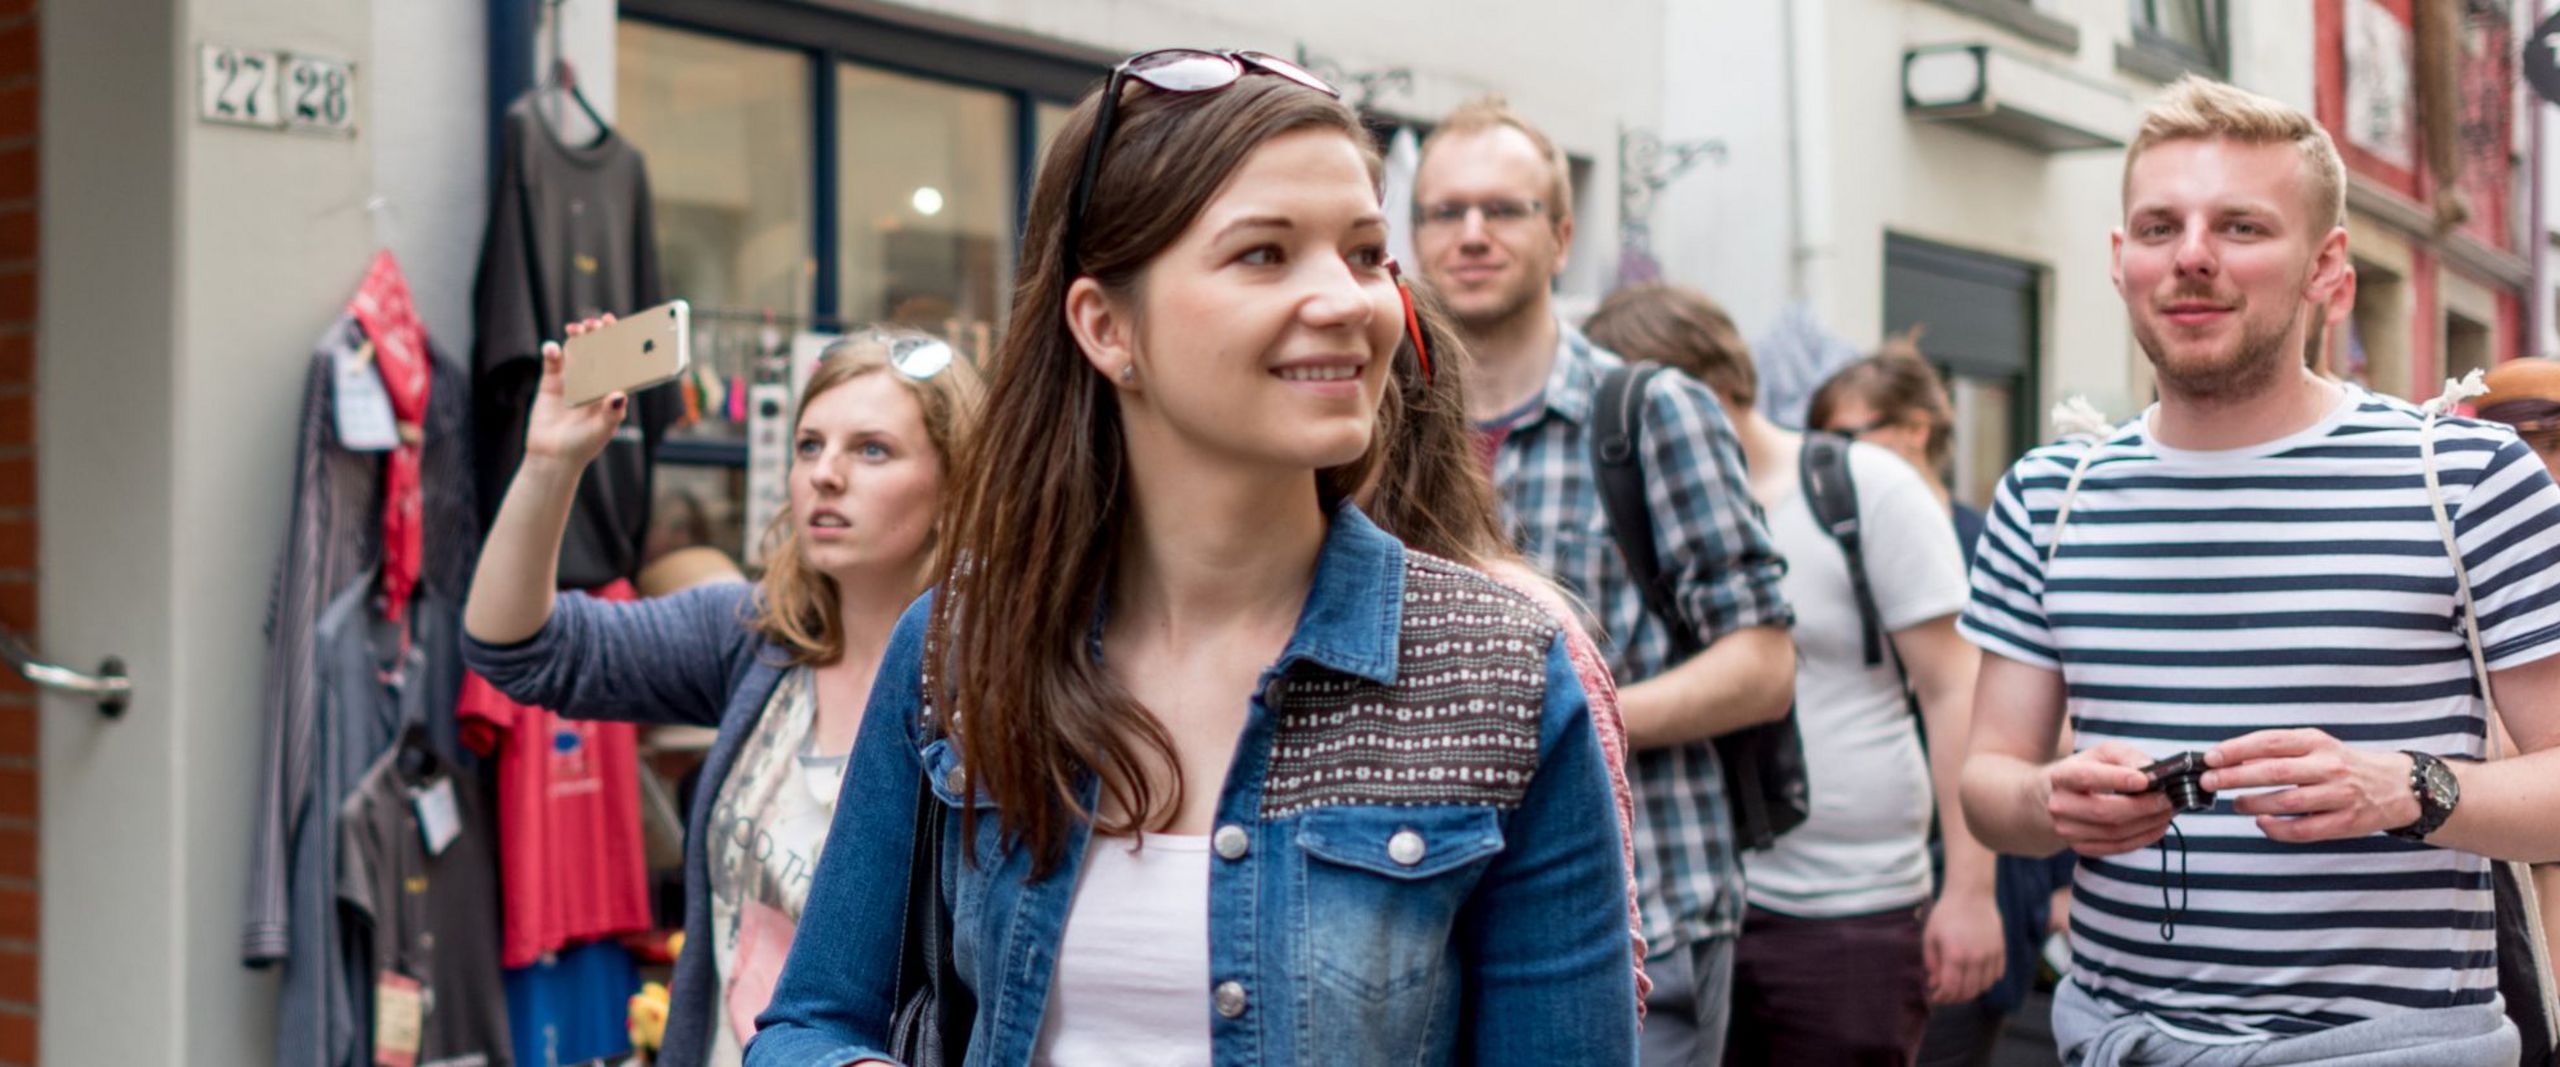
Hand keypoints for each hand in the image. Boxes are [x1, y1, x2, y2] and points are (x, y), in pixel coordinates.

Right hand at [523, 315, 626, 467]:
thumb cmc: (582, 446)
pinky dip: (553, 352)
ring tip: (577, 329)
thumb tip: (619, 394)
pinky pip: (553, 362)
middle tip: (595, 323)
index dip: (619, 342)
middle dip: (597, 334)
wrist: (551, 457)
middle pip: (598, 350)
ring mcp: (572, 380)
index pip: (618, 360)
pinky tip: (554, 348)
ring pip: (576, 351)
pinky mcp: (551, 383)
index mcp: (610, 389)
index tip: (616, 326)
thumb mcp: (602, 430)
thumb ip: (612, 414)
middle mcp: (593, 381)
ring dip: (577, 338)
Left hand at [1922, 889, 2004, 1005]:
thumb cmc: (1946, 914)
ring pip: (1984, 986)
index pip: (1951, 988)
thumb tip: (1935, 982)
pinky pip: (1997, 975)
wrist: (1971, 894)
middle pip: (1969, 991)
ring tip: (1961, 987)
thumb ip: (1932, 962)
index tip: (1936, 997)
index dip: (1943, 997)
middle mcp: (1975, 958)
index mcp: (1955, 955)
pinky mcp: (2001, 951)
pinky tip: (1976, 977)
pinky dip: (1986, 981)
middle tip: (1947, 995)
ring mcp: (1991, 955)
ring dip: (1971, 991)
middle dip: (1956, 998)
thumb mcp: (1930, 936)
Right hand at [2043, 741, 2174, 856]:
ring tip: (2166, 812)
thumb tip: (2151, 772)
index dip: (2117, 779)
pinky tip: (2157, 826)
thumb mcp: (2106, 754)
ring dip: (2147, 824)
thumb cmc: (2092, 770)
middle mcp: (2060, 805)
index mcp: (2062, 775)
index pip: (2087, 777)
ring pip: (2114, 832)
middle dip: (2141, 806)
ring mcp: (2068, 830)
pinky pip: (2118, 847)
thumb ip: (2128, 757)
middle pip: (2103, 811)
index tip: (2146, 780)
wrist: (2067, 795)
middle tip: (2167, 800)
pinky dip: (2143, 838)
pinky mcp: (2081, 847)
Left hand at [2203, 729, 2419, 842]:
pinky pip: (2304, 830)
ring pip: (2287, 802)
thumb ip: (2280, 752)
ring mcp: (2339, 795)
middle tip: (2209, 781)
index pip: (2270, 742)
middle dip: (2235, 776)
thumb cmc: (2345, 765)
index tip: (2211, 757)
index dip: (2237, 749)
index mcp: (2317, 742)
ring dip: (2253, 804)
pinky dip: (2277, 829)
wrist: (2399, 787)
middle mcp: (2329, 766)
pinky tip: (2262, 823)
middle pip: (2274, 771)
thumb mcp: (2317, 747)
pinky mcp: (2346, 822)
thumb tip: (2233, 760)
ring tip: (2235, 804)